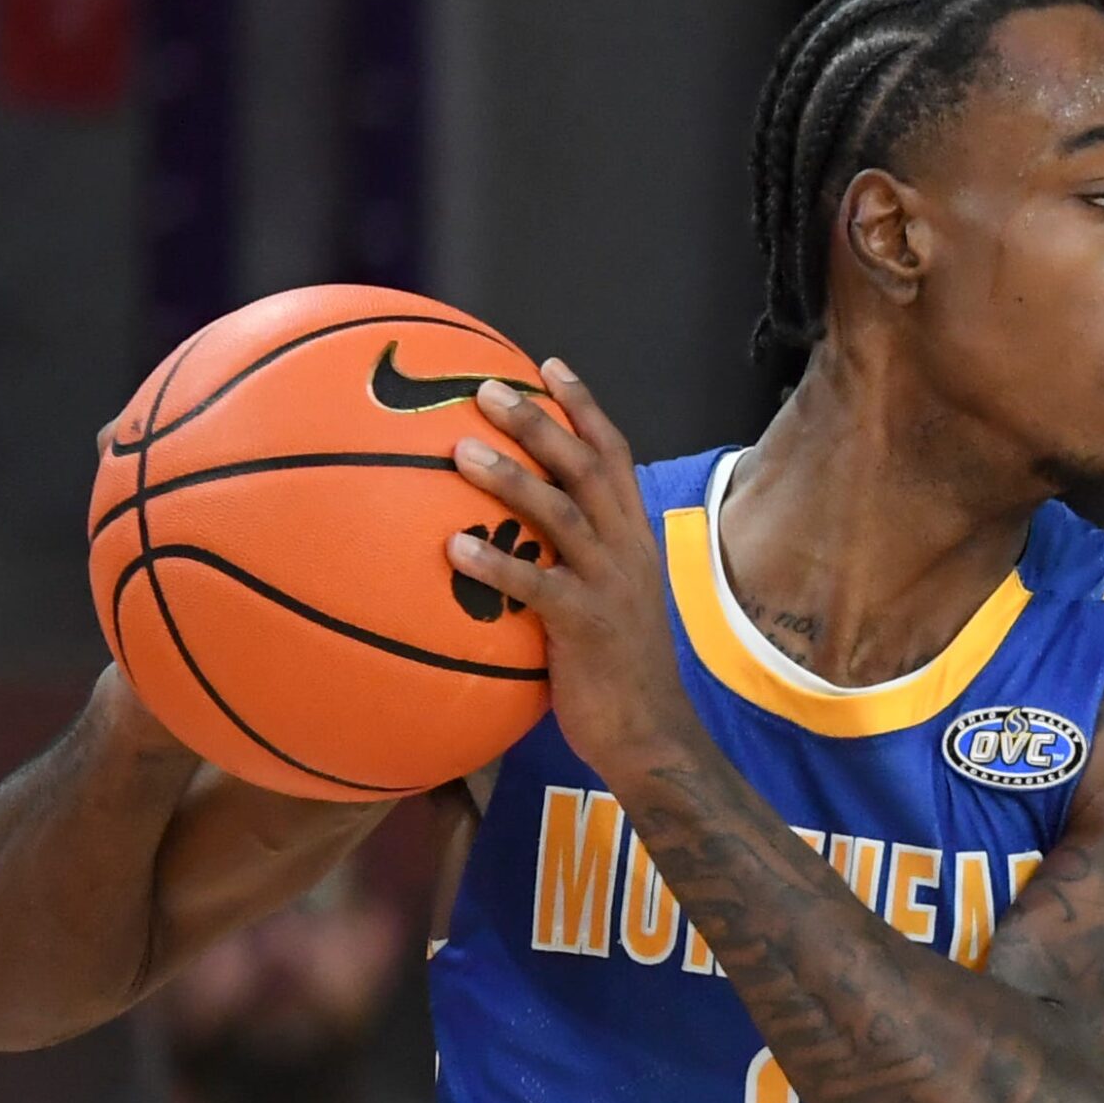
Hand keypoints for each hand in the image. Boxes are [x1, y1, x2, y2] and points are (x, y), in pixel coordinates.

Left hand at [449, 363, 697, 777]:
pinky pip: (538, 586)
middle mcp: (627, 552)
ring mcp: (610, 587)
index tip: (547, 366)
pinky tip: (453, 548)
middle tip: (488, 390)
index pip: (613, 457)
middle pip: (587, 469)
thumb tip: (512, 538)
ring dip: (512, 479)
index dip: (584, 409)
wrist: (651, 736)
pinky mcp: (588, 627)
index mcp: (633, 540)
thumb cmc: (616, 675)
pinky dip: (497, 564)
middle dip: (541, 422)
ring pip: (564, 515)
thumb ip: (571, 564)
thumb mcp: (604, 604)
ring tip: (462, 452)